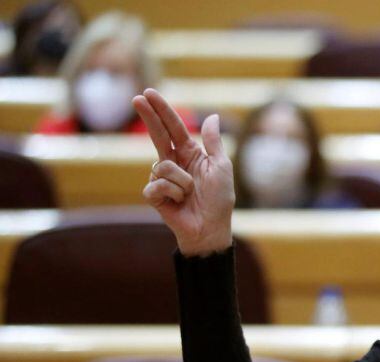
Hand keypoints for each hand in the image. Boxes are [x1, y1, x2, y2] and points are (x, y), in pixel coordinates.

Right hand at [133, 88, 234, 255]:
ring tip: (189, 195)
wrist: (210, 229)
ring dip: (181, 182)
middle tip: (137, 97)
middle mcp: (173, 162)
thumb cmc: (219, 200)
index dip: (162, 111)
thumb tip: (211, 116)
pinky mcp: (153, 194)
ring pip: (162, 165)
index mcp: (190, 154)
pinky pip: (157, 184)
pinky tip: (178, 203)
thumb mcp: (221, 168)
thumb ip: (213, 142)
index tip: (148, 93)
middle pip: (157, 135)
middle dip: (148, 116)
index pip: (173, 128)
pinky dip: (172, 193)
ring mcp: (161, 178)